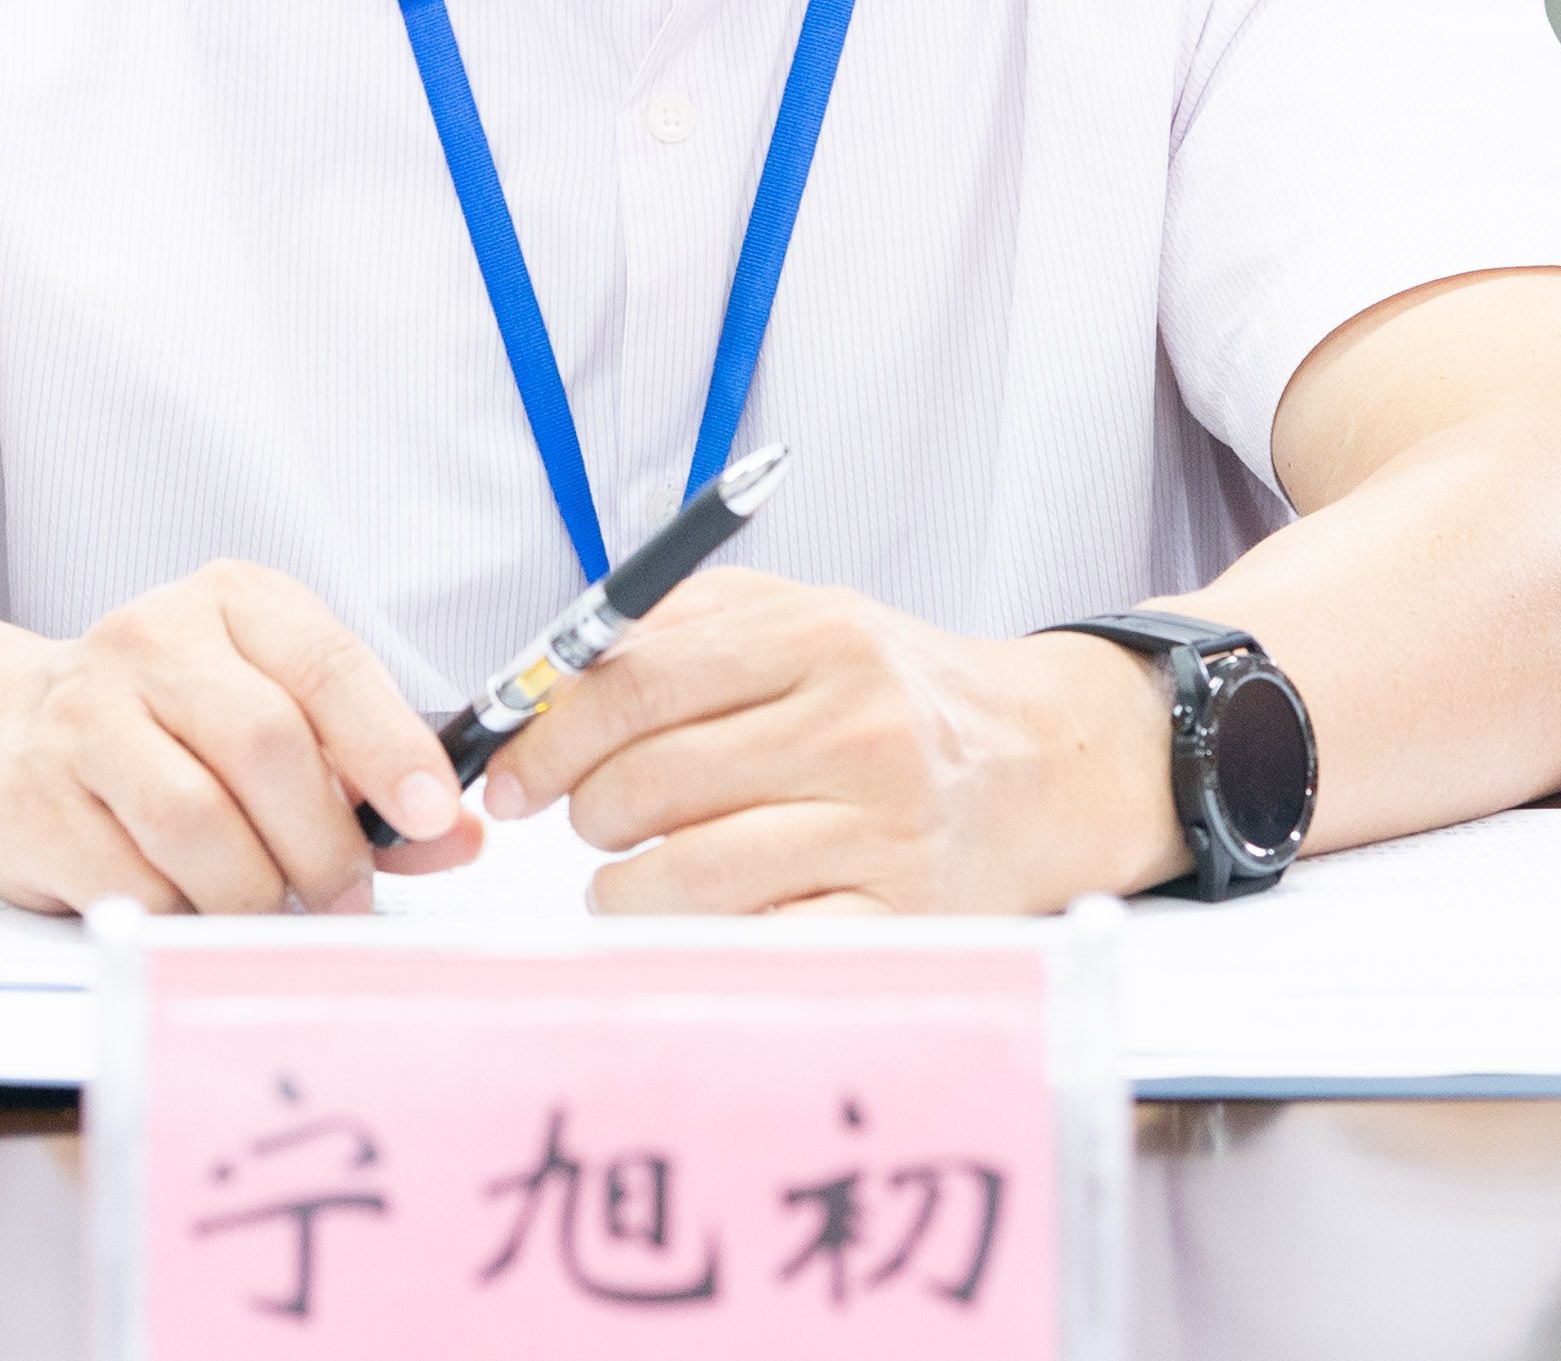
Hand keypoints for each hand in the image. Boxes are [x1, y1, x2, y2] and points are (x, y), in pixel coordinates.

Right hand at [0, 559, 477, 914]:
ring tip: (271, 909)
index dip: (390, 746)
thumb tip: (458, 836)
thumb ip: (369, 779)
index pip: (327, 665)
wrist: (5, 730)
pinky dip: (181, 914)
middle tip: (348, 896)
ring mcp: (81, 713)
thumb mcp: (275, 715)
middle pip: (265, 747)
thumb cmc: (170, 726)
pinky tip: (189, 903)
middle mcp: (151, 639)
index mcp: (233, 601)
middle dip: (324, 844)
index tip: (434, 816)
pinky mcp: (34, 796)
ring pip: (197, 822)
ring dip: (254, 891)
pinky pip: (133, 882)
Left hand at [470, 569, 1190, 913]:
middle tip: (586, 820)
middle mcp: (858, 728)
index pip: (635, 687)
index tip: (514, 775)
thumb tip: (538, 680)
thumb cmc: (897, 692)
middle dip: (584, 813)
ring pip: (685, 876)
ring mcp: (884, 829)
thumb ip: (677, 628)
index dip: (547, 739)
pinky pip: (758, 944)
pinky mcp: (901, 916)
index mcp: (822, 636)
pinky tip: (698, 919)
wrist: (1046, 761)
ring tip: (630, 874)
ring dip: (623, 888)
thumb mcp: (804, 616)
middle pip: (649, 784)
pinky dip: (700, 940)